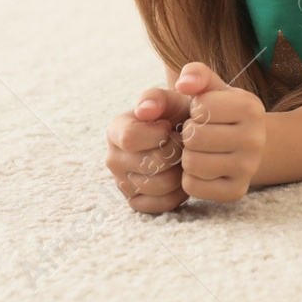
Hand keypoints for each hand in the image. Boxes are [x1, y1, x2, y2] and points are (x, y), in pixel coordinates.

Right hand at [106, 85, 190, 213]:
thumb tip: (144, 110)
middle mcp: (113, 159)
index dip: (160, 134)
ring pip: (160, 186)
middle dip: (177, 153)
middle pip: (150, 164)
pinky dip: (179, 192)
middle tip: (184, 144)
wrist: (189, 132)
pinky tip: (182, 175)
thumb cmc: (179, 112)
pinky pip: (162, 205)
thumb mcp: (171, 96)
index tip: (172, 127)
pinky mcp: (136, 202)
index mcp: (116, 130)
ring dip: (181, 172)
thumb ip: (157, 96)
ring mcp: (122, 183)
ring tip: (185, 158)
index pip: (131, 138)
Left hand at [173, 62, 266, 203]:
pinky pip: (194, 187)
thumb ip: (196, 74)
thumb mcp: (214, 88)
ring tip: (199, 150)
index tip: (206, 113)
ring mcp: (249, 168)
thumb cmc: (222, 112)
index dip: (195, 110)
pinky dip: (190, 178)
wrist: (247, 145)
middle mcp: (256, 139)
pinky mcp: (236, 192)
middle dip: (188, 134)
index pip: (200, 108)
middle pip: (194, 137)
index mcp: (251, 107)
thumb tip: (183, 84)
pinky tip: (202, 169)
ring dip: (187, 156)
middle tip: (199, 134)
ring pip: (192, 164)